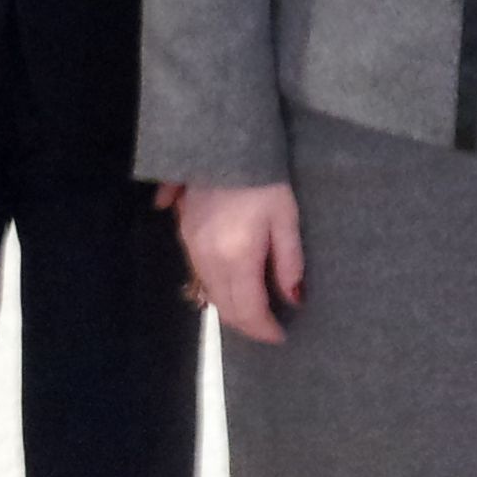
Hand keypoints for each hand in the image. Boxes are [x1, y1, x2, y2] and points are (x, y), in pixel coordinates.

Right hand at [175, 180, 302, 345]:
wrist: (222, 141)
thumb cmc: (263, 178)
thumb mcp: (286, 217)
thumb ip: (289, 262)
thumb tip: (294, 299)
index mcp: (237, 257)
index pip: (248, 310)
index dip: (264, 329)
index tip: (280, 336)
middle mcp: (209, 259)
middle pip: (225, 308)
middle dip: (247, 324)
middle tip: (268, 326)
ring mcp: (191, 246)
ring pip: (210, 293)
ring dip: (231, 307)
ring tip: (254, 307)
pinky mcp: (183, 233)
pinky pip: (200, 275)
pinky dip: (217, 288)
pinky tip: (233, 282)